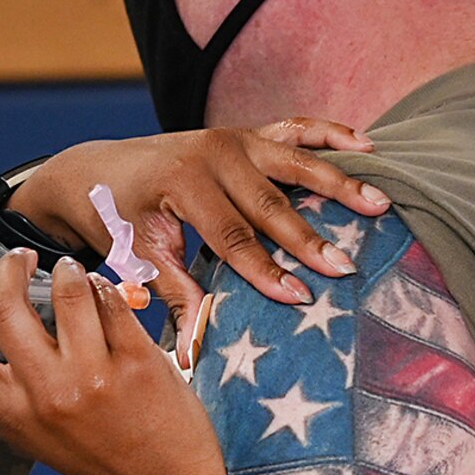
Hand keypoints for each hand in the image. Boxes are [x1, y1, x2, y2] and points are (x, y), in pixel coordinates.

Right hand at [0, 250, 224, 474]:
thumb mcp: (36, 430)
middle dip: (8, 267)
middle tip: (21, 258)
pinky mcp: (137, 363)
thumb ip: (11, 383)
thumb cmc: (99, 454)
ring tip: (74, 277)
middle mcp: (45, 396)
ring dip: (68, 271)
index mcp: (11, 414)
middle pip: (2, 307)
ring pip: (66, 290)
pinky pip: (110, 301)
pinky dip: (106, 290)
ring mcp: (92, 378)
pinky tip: (108, 301)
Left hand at [6, 119, 391, 320]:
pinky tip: (368, 148)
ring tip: (379, 203)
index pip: (233, 236)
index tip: (298, 298)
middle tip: (345, 267)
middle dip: (308, 238)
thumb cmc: (117, 218)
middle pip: (270, 202)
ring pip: (294, 161)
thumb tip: (196, 346)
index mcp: (183, 182)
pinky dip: (331, 135)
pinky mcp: (246, 134)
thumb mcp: (139, 257)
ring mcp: (233, 138)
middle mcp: (213, 153)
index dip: (265, 270)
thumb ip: (176, 294)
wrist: (96, 170)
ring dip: (338, 183)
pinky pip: (295, 129)